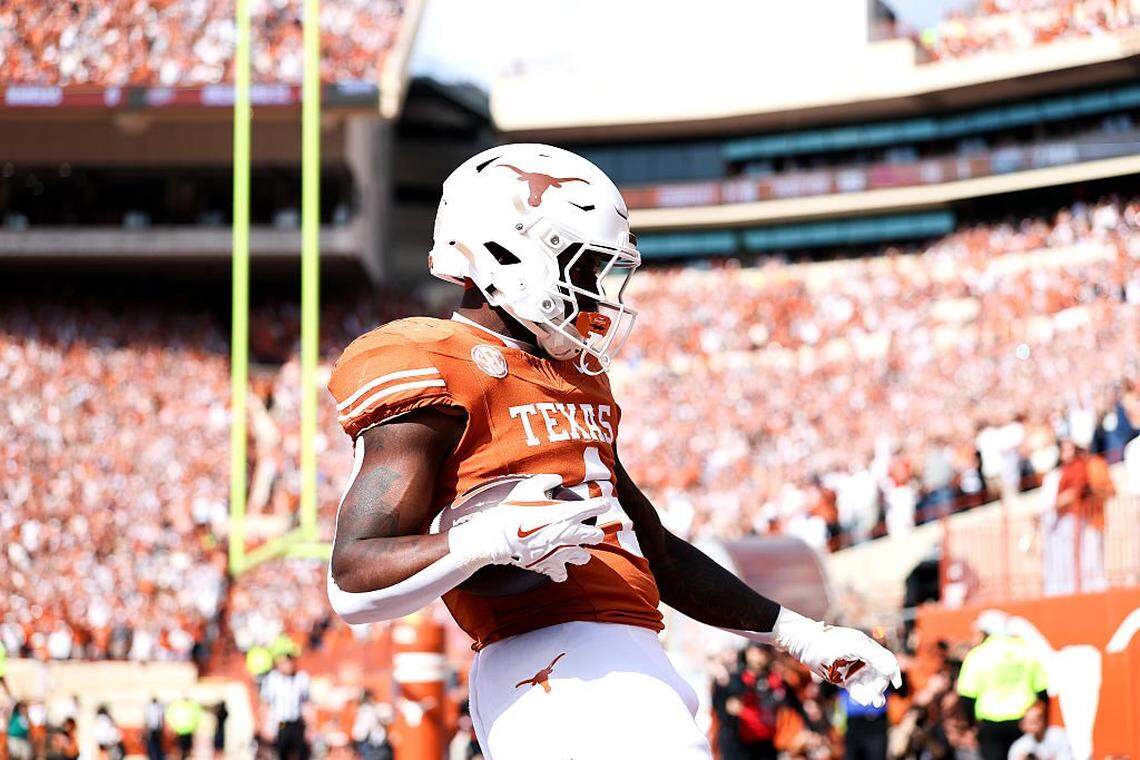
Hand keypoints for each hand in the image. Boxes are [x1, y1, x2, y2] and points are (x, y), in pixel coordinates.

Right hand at [447, 474, 606, 581]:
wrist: (496, 536)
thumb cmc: (513, 510)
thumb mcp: (529, 488)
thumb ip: (547, 481)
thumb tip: (557, 478)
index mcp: (567, 513)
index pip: (596, 508)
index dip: (602, 505)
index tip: (603, 504)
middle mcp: (569, 533)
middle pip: (596, 536)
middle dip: (594, 533)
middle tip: (588, 530)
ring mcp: (560, 552)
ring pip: (583, 557)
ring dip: (580, 553)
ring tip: (573, 549)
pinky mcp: (548, 565)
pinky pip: (562, 574)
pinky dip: (560, 571)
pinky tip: (556, 567)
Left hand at [769, 609, 901, 707]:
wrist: (802, 642)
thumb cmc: (827, 640)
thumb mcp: (853, 646)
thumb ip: (874, 656)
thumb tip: (891, 668)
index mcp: (866, 646)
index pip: (886, 660)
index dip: (893, 672)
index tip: (896, 684)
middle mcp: (861, 658)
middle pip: (878, 675)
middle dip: (880, 686)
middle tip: (875, 696)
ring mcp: (851, 668)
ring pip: (868, 684)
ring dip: (872, 694)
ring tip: (872, 702)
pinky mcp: (842, 678)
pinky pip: (855, 689)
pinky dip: (860, 695)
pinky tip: (861, 700)